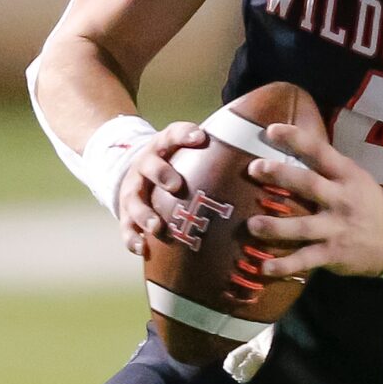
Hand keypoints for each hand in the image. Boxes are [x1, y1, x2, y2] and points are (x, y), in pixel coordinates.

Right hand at [117, 122, 207, 256]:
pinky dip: (132, 239)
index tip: (200, 137)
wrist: (136, 175)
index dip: (184, 134)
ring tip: (157, 227)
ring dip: (145, 214)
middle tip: (176, 186)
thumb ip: (210, 156)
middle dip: (162, 175)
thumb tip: (257, 166)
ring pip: (134, 200)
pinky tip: (143, 249)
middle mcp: (144, 166)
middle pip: (150, 166)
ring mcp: (132, 190)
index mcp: (162, 148)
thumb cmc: (173, 166)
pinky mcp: (125, 213)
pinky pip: (126, 227)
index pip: (172, 135)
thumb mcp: (185, 154)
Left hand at [247, 122, 382, 279]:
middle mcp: (341, 199)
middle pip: (308, 185)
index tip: (271, 130)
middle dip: (280, 175)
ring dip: (275, 226)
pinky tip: (264, 268)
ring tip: (251, 224)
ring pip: (302, 226)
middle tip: (254, 169)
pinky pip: (305, 259)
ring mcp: (337, 228)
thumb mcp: (355, 178)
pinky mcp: (332, 253)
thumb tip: (289, 150)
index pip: (320, 152)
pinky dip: (284, 265)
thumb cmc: (366, 204)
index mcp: (346, 175)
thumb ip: (327, 169)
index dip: (296, 139)